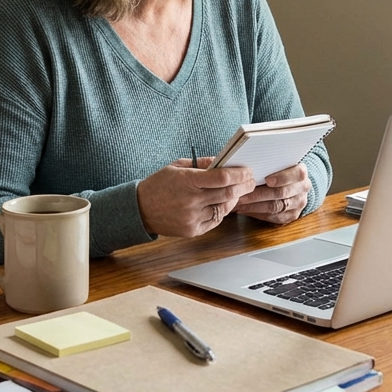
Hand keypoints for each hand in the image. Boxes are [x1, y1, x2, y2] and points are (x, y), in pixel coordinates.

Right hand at [137, 157, 254, 237]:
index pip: (222, 178)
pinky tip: (224, 204)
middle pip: (227, 193)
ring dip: (234, 199)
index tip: (247, 171)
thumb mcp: (178, 166)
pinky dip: (222, 211)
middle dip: (243, 186)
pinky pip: (215, 220)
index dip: (239, 174)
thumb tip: (224, 161)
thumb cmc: (159, 185)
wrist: (140, 209)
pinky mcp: (192, 230)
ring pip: (224, 208)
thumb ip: (202, 164)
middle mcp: (191, 200)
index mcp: (187, 181)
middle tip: (251, 181)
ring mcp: (192, 218)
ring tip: (238, 192)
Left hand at [232, 163, 309, 224]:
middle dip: (258, 194)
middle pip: (281, 193)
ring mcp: (299, 203)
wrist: (290, 183)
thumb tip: (245, 168)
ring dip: (254, 205)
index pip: (297, 174)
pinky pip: (273, 217)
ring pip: (275, 207)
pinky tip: (244, 209)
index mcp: (301, 172)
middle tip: (241, 194)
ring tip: (238, 203)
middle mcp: (303, 188)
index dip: (282, 178)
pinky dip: (256, 213)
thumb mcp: (276, 164)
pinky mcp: (292, 215)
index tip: (267, 180)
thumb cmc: (277, 170)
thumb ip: (267, 164)